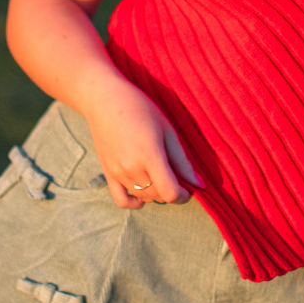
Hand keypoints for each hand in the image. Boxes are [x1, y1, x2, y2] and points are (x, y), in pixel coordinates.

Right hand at [85, 79, 202, 210]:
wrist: (105, 100)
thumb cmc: (140, 109)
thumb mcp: (167, 130)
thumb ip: (182, 160)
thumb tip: (198, 184)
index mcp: (150, 155)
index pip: (170, 192)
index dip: (183, 196)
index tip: (189, 189)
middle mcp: (131, 168)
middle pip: (158, 196)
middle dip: (172, 191)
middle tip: (177, 176)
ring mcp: (117, 172)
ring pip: (143, 197)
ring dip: (157, 194)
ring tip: (161, 176)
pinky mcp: (107, 173)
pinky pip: (121, 200)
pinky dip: (135, 202)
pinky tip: (144, 194)